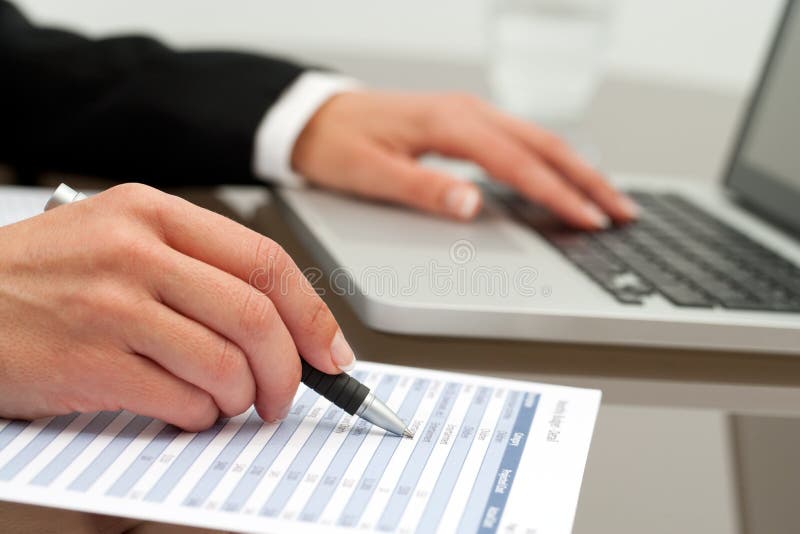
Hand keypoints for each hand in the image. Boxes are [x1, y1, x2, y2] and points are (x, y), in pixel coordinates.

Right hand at [0, 184, 354, 430]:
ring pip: (225, 364)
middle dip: (289, 369)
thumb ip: (199, 267)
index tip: (331, 350)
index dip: (312, 313)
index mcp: (154, 213)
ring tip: (229, 401)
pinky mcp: (90, 361)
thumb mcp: (121, 237)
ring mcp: (112, 306)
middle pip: (256, 316)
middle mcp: (137, 252)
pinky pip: (181, 400)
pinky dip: (201, 416)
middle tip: (285, 395)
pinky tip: (188, 410)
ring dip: (242, 397)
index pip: (265, 261)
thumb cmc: (46, 274)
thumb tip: (281, 322)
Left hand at [292, 91, 637, 229]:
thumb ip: (424, 190)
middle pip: (542, 145)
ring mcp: (467, 114)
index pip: (518, 163)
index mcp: (449, 124)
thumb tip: (473, 204)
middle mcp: (466, 112)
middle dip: (586, 179)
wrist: (315, 118)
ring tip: (606, 198)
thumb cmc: (338, 144)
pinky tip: (561, 179)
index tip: (588, 219)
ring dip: (574, 169)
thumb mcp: (372, 174)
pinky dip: (549, 161)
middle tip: (621, 211)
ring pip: (537, 139)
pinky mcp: (463, 123)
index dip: (558, 194)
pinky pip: (518, 140)